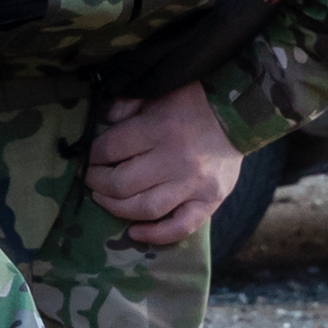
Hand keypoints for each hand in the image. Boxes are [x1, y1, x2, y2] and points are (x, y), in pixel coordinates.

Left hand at [84, 82, 245, 249]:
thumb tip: (104, 121)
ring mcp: (194, 185)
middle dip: (97, 183)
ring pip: (145, 208)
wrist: (241, 114)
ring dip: (116, 208)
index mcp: (161, 128)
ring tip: (103, 200)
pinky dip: (156, 235)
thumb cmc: (194, 102)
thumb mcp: (158, 92)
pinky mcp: (210, 201)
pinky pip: (181, 227)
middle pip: (122, 183)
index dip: (93, 155)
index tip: (87, 157)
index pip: (112, 149)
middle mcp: (176, 160)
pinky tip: (135, 232)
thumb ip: (128, 104)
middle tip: (90, 179)